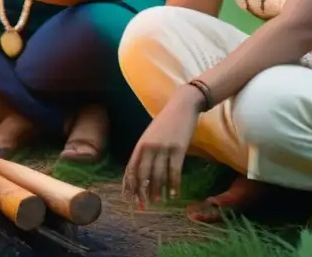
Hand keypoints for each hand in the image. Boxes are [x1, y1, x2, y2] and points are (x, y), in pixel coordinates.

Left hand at [123, 86, 204, 205]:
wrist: (182, 106)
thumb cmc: (166, 123)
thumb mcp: (151, 136)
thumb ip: (146, 151)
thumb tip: (143, 173)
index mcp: (140, 144)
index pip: (131, 168)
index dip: (130, 184)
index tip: (129, 197)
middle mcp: (149, 147)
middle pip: (143, 174)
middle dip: (142, 191)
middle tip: (144, 204)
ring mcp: (163, 148)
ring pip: (158, 175)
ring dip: (157, 191)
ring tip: (158, 202)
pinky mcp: (178, 149)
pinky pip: (174, 171)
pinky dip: (174, 185)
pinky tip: (174, 194)